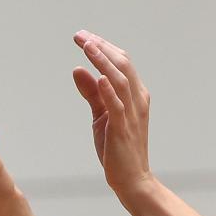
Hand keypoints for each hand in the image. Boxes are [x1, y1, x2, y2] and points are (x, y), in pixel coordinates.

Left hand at [72, 30, 152, 192]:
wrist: (132, 180)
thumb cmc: (117, 148)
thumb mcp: (101, 116)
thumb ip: (92, 93)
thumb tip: (78, 70)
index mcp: (135, 95)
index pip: (121, 63)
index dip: (103, 47)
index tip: (83, 36)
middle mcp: (137, 101)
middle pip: (122, 65)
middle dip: (101, 47)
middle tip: (80, 35)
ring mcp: (131, 114)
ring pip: (119, 80)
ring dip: (103, 61)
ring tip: (87, 46)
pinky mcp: (122, 129)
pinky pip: (117, 106)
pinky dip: (108, 90)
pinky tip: (98, 76)